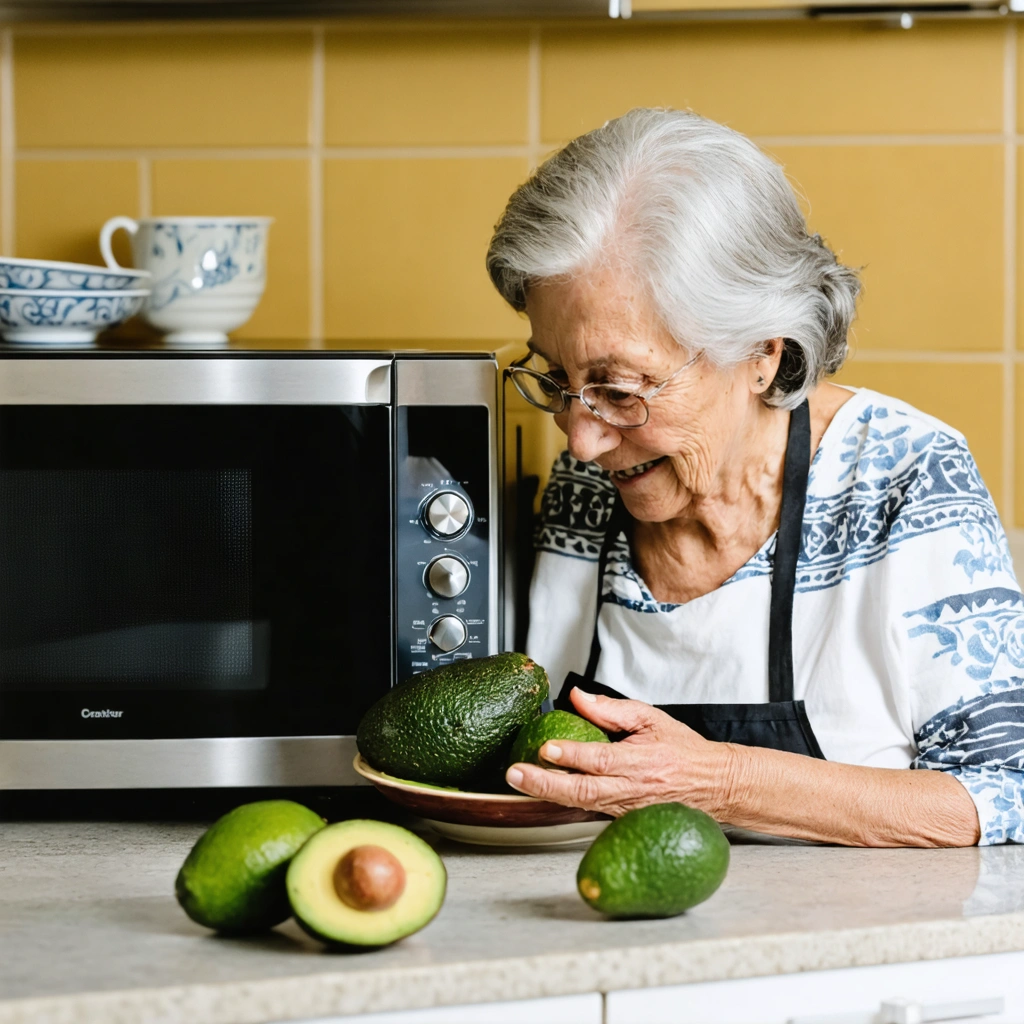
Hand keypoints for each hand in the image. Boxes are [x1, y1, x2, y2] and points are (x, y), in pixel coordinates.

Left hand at [504, 687, 733, 818]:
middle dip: (544, 783)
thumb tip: (577, 697)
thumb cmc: (682, 751)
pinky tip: (540, 792)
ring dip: (547, 794)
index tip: (546, 747)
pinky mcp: (621, 820)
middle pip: (582, 791)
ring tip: (519, 781)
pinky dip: (563, 802)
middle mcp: (632, 790)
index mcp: (641, 762)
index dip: (572, 754)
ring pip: (581, 805)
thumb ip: (611, 709)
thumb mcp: (650, 718)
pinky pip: (588, 811)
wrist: (712, 785)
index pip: (601, 759)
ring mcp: (625, 809)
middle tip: (516, 773)